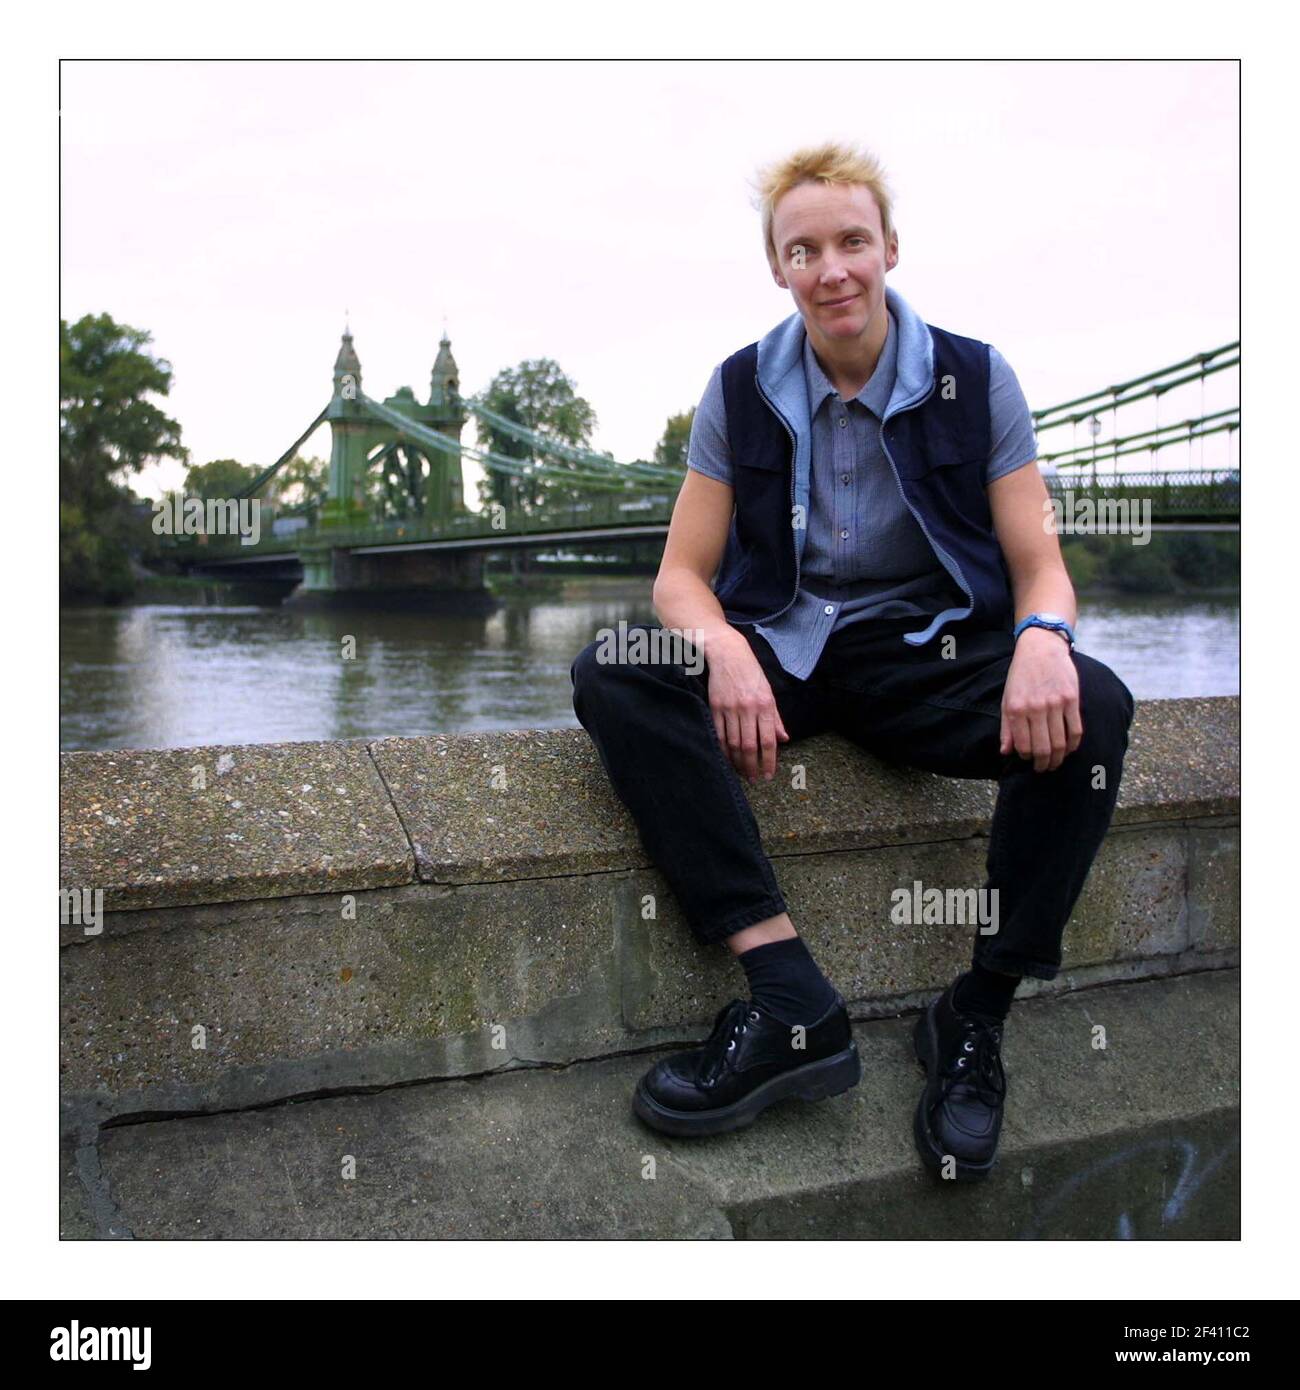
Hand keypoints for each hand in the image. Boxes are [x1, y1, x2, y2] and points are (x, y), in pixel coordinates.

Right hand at [705, 633, 789, 781]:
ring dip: (737, 761)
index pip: (768, 741)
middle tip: (754, 779)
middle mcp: (748, 708)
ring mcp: (730, 708)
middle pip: (749, 746)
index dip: (769, 761)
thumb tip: (784, 739)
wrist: (728, 653)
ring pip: (732, 743)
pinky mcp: (715, 706)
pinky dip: (722, 749)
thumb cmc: (751, 673)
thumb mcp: (768, 693)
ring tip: (741, 772)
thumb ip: (775, 718)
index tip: (768, 775)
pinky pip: (718, 734)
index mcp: (765, 705)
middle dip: (751, 766)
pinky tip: (725, 758)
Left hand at [1000, 626, 1081, 771]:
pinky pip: (1076, 730)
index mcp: (1016, 709)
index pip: (1023, 746)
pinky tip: (1069, 749)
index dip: (1027, 758)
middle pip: (1044, 748)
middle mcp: (1035, 708)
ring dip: (1059, 758)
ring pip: (1061, 742)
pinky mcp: (1072, 699)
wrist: (1040, 649)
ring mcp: (1055, 703)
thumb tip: (1005, 753)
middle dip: (1044, 764)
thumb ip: (1006, 727)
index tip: (1029, 761)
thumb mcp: (1006, 699)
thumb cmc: (1021, 676)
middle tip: (1045, 768)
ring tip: (1056, 763)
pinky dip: (1073, 745)